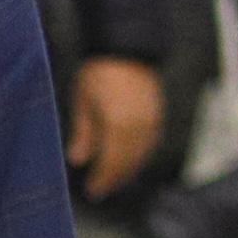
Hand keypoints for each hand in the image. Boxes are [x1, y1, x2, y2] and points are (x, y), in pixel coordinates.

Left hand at [65, 58, 163, 199]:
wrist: (126, 45)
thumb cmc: (99, 71)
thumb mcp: (83, 101)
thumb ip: (83, 133)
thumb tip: (78, 160)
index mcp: (118, 126)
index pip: (111, 163)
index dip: (102, 180)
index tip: (92, 191)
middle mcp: (139, 127)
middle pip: (128, 162)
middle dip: (114, 178)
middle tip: (101, 189)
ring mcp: (152, 121)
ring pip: (142, 154)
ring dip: (128, 168)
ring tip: (114, 177)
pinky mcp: (158, 113)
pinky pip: (150, 142)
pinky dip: (140, 154)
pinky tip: (130, 158)